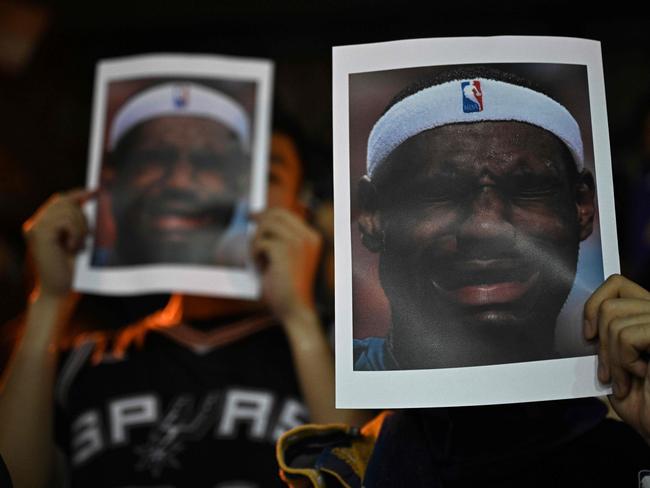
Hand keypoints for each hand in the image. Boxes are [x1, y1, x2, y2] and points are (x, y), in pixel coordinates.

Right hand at [23, 189, 94, 298]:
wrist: (61, 291)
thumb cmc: (74, 269)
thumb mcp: (83, 239)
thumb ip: (84, 219)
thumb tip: (95, 196)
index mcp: (46, 224)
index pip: (61, 200)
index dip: (78, 193)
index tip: (95, 191)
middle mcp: (37, 223)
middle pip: (64, 200)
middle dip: (82, 216)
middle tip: (87, 238)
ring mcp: (35, 227)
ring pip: (67, 209)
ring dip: (81, 227)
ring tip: (79, 246)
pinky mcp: (39, 234)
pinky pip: (65, 221)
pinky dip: (75, 233)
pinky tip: (72, 248)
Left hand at [251, 208, 321, 322]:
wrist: (296, 310)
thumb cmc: (289, 288)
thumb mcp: (288, 259)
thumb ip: (280, 240)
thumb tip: (260, 219)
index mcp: (312, 239)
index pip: (287, 215)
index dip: (267, 214)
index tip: (253, 216)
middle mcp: (308, 238)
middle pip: (276, 215)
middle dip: (259, 221)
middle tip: (247, 223)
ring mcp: (297, 243)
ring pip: (266, 226)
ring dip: (256, 241)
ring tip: (258, 259)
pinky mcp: (284, 252)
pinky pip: (261, 242)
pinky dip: (255, 254)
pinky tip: (260, 268)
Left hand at [584, 274, 649, 441]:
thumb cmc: (644, 403)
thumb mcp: (616, 362)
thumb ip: (608, 336)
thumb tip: (584, 320)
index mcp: (648, 316)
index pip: (616, 283)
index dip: (594, 304)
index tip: (588, 336)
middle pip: (610, 304)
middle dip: (602, 344)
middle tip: (610, 374)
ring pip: (614, 321)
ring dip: (612, 358)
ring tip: (626, 381)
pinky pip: (627, 334)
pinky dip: (624, 361)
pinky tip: (642, 377)